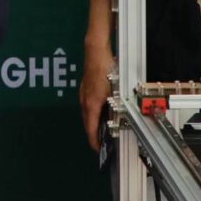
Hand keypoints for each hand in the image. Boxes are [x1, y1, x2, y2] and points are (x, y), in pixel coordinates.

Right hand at [80, 33, 113, 151]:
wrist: (96, 51)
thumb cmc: (105, 68)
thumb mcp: (114, 91)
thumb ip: (114, 108)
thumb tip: (117, 120)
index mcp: (91, 104)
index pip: (90, 129)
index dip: (94, 141)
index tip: (98, 148)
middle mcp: (84, 100)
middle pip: (87, 122)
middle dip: (94, 132)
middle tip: (103, 140)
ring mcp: (83, 93)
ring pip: (88, 113)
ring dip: (94, 121)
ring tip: (103, 127)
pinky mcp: (85, 87)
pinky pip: (88, 104)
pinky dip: (93, 111)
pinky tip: (101, 109)